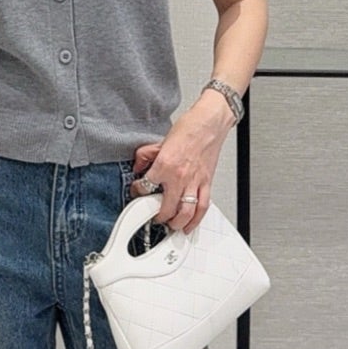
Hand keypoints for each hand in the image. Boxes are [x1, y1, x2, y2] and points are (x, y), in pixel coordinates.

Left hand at [129, 93, 232, 230]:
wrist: (209, 123)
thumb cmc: (189, 128)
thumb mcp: (160, 141)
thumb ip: (146, 156)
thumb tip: (138, 166)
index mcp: (165, 165)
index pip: (145, 186)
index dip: (138, 191)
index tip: (137, 192)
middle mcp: (179, 177)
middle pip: (166, 208)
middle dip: (158, 216)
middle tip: (154, 217)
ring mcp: (194, 182)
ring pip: (185, 213)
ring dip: (176, 223)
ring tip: (170, 225)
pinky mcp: (206, 183)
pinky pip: (202, 207)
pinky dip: (196, 220)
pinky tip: (190, 225)